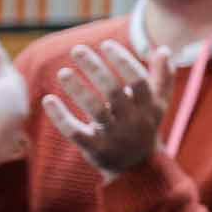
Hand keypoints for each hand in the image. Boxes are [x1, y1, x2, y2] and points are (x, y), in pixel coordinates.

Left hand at [41, 40, 172, 179]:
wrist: (136, 166)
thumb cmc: (144, 126)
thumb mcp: (158, 104)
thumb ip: (163, 77)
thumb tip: (163, 49)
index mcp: (148, 107)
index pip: (138, 81)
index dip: (122, 61)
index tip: (106, 44)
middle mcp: (132, 120)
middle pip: (114, 92)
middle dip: (95, 69)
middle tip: (77, 49)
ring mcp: (113, 135)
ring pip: (95, 110)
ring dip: (78, 90)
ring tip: (63, 72)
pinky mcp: (93, 148)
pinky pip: (75, 132)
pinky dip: (60, 117)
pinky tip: (48, 99)